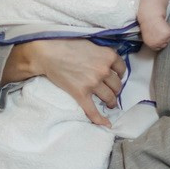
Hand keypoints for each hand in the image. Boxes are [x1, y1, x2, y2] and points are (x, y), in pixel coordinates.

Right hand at [5, 40, 123, 126]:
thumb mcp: (91, 43)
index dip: (120, 74)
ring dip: (111, 102)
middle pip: (117, 85)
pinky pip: (93, 110)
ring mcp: (93, 83)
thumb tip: (107, 62)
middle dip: (116, 89)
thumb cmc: (67, 43)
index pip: (122, 69)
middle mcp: (103, 70)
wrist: (48, 53)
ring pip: (109, 97)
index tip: (116, 77)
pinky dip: (100, 119)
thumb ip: (101, 53)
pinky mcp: (81, 94)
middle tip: (112, 92)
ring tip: (110, 104)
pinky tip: (107, 124)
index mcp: (107, 56)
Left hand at [144, 16, 169, 50]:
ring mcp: (164, 39)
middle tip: (161, 31)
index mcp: (151, 45)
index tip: (160, 38)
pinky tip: (164, 25)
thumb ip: (152, 40)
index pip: (158, 48)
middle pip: (165, 44)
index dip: (159, 42)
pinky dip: (169, 28)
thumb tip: (155, 40)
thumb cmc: (147, 23)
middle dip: (164, 38)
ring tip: (161, 27)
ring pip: (169, 38)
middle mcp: (157, 44)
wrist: (150, 17)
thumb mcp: (146, 34)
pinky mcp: (169, 34)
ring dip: (167, 33)